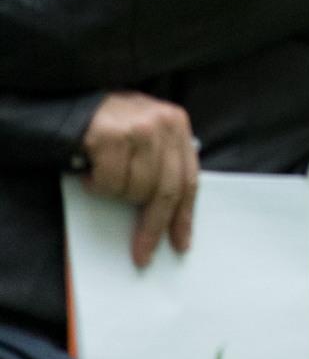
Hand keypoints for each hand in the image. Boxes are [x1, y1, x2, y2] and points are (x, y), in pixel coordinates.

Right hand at [80, 92, 197, 267]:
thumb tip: (170, 217)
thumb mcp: (147, 137)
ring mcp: (138, 129)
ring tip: (106, 180)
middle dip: (153, 226)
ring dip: (117, 195)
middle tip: (142, 253)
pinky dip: (98, 186)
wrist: (70, 106)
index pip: (188, 179)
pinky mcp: (110, 136)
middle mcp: (163, 124)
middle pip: (166, 190)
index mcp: (178, 126)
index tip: (180, 244)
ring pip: (136, 189)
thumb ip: (162, 163)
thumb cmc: (110, 128)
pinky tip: (91, 174)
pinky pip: (110, 182)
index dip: (184, 215)